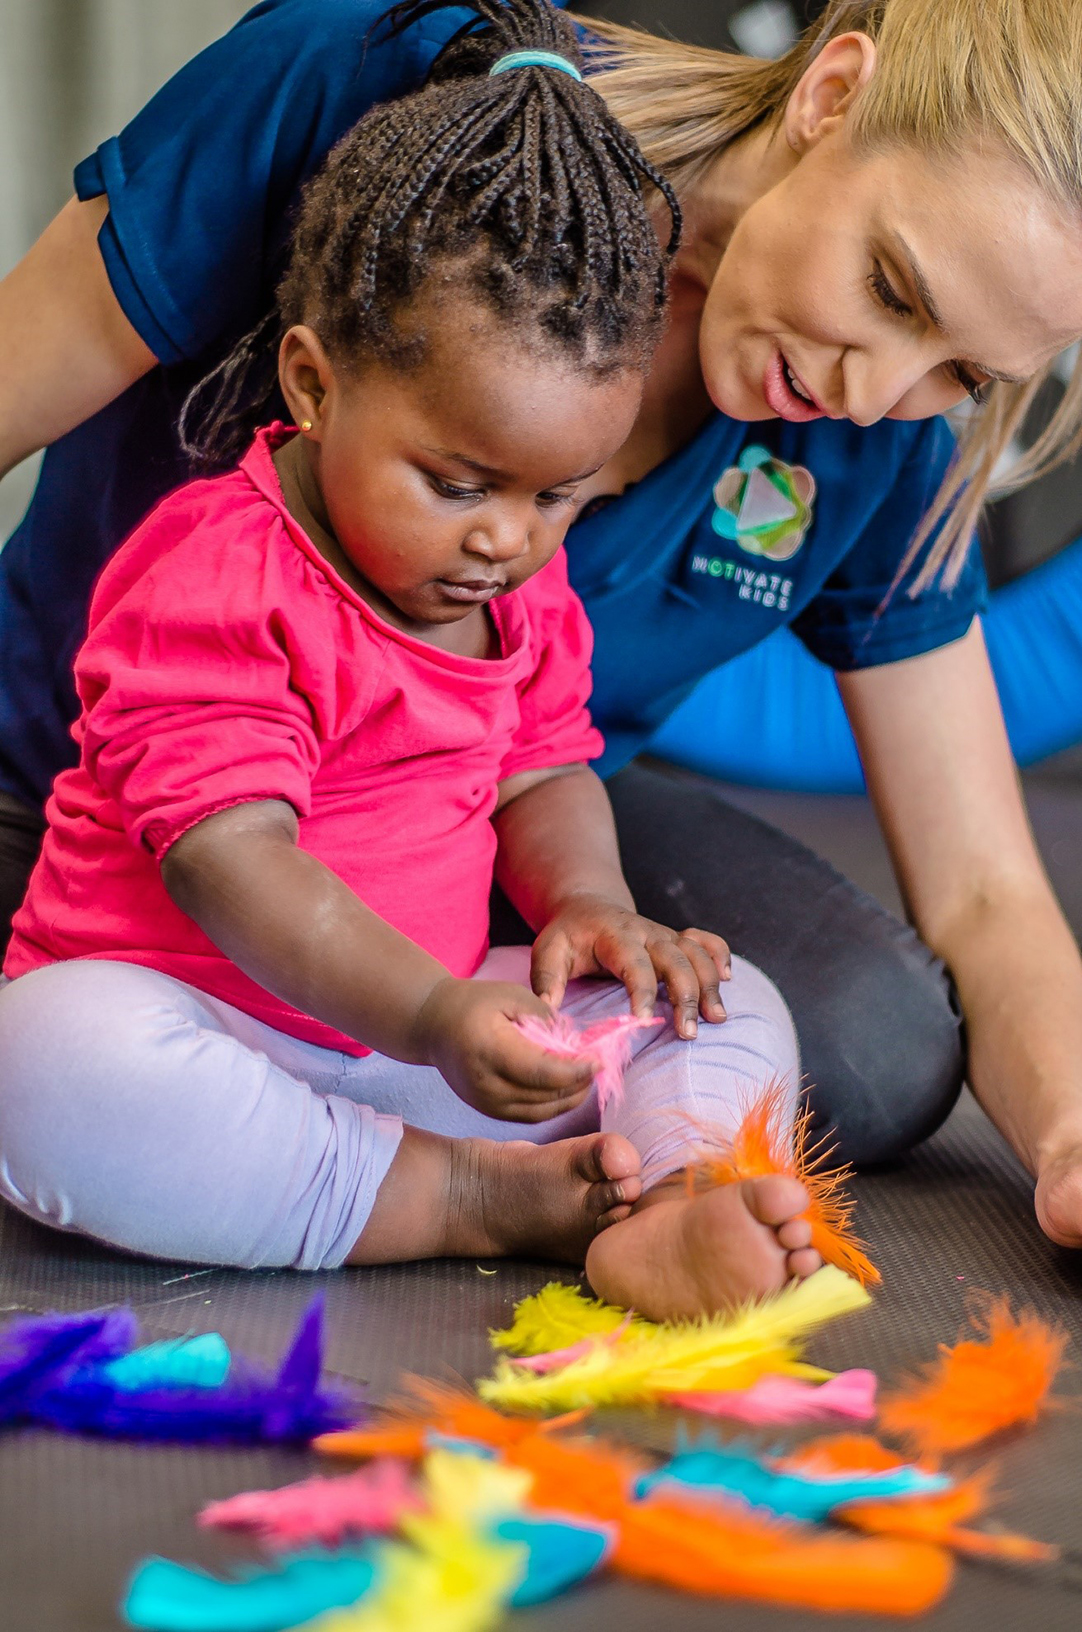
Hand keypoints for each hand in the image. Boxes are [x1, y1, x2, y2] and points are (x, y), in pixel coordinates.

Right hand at [413, 977, 596, 1122]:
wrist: (433, 1024)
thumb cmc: (474, 1003)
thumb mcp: (511, 994)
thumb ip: (545, 1016)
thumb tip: (576, 1043)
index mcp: (489, 1050)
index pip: (542, 1071)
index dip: (575, 1071)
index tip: (598, 1060)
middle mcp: (485, 1083)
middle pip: (544, 1096)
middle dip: (578, 1084)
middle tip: (598, 1067)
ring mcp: (485, 1102)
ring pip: (540, 1112)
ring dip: (570, 1098)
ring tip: (588, 1079)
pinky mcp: (487, 1110)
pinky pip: (529, 1116)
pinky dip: (553, 1106)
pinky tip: (568, 1090)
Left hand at [531, 893, 731, 1039]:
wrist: (586, 905)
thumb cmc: (568, 935)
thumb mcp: (548, 952)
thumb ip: (547, 981)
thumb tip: (546, 1013)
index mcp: (615, 936)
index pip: (634, 964)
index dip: (641, 991)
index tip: (644, 1021)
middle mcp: (647, 932)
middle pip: (676, 960)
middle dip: (686, 996)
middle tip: (688, 1033)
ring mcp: (665, 935)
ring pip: (696, 955)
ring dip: (709, 985)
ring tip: (717, 1019)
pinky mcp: (676, 939)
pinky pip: (706, 941)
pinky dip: (720, 955)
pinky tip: (728, 979)